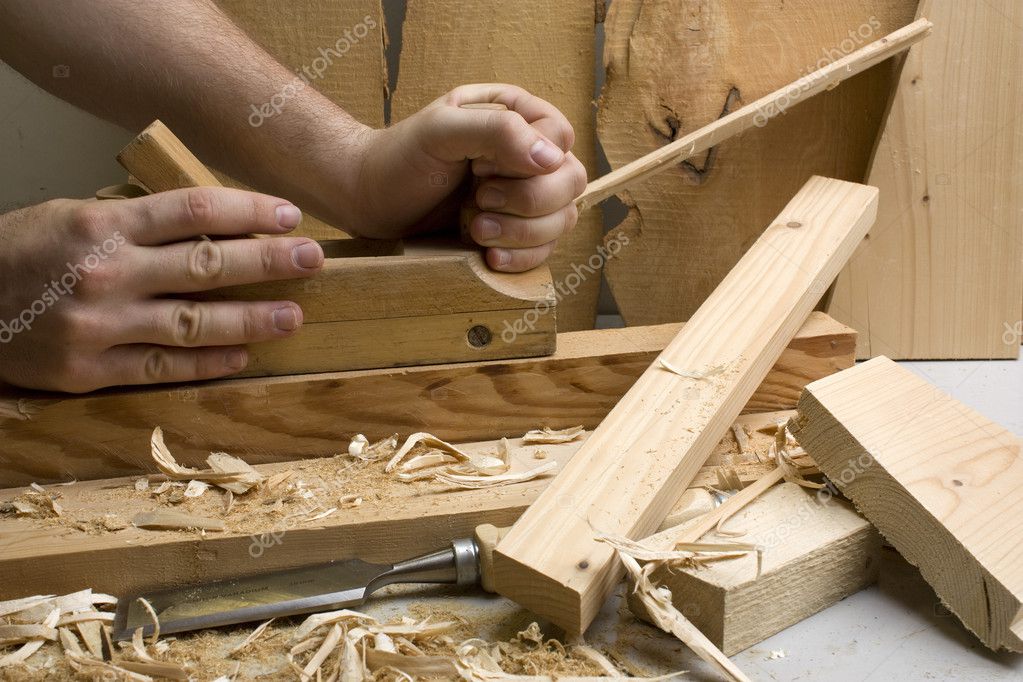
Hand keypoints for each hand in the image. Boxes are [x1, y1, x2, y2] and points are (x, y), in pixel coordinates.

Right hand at [0, 188, 323, 392]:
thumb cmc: (22, 253)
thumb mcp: (75, 215)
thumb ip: (138, 220)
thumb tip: (213, 222)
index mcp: (102, 223)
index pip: (193, 210)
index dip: (248, 212)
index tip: (288, 214)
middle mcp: (106, 272)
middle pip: (205, 265)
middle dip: (268, 262)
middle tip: (312, 259)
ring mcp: (99, 325)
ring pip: (194, 323)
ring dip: (251, 320)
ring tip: (294, 316)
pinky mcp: (91, 370)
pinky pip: (164, 368)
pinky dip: (209, 363)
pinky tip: (244, 356)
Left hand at [350, 84, 586, 271]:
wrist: (369, 200)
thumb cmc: (400, 157)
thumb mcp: (441, 130)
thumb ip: (497, 132)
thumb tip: (553, 159)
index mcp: (517, 115)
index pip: (561, 139)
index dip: (528, 162)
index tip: (479, 169)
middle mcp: (528, 154)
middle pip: (571, 181)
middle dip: (528, 202)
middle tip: (479, 202)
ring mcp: (525, 195)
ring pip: (563, 219)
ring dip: (523, 233)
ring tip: (476, 231)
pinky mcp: (516, 232)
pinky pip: (546, 249)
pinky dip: (522, 257)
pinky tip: (489, 255)